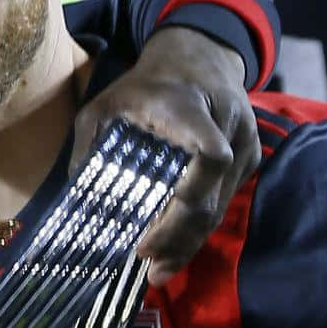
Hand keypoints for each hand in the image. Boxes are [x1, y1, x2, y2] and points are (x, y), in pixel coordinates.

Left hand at [70, 26, 257, 282]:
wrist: (201, 55)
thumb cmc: (147, 84)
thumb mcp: (105, 103)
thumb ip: (89, 144)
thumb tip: (77, 196)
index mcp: (191, 109)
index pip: (209, 153)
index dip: (190, 193)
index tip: (153, 228)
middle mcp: (228, 128)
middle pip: (210, 197)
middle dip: (177, 238)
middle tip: (147, 264)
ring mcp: (246, 146)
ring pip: (219, 207)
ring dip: (188, 243)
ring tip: (158, 272)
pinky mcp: (250, 160)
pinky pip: (224, 202)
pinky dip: (199, 228)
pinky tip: (174, 249)